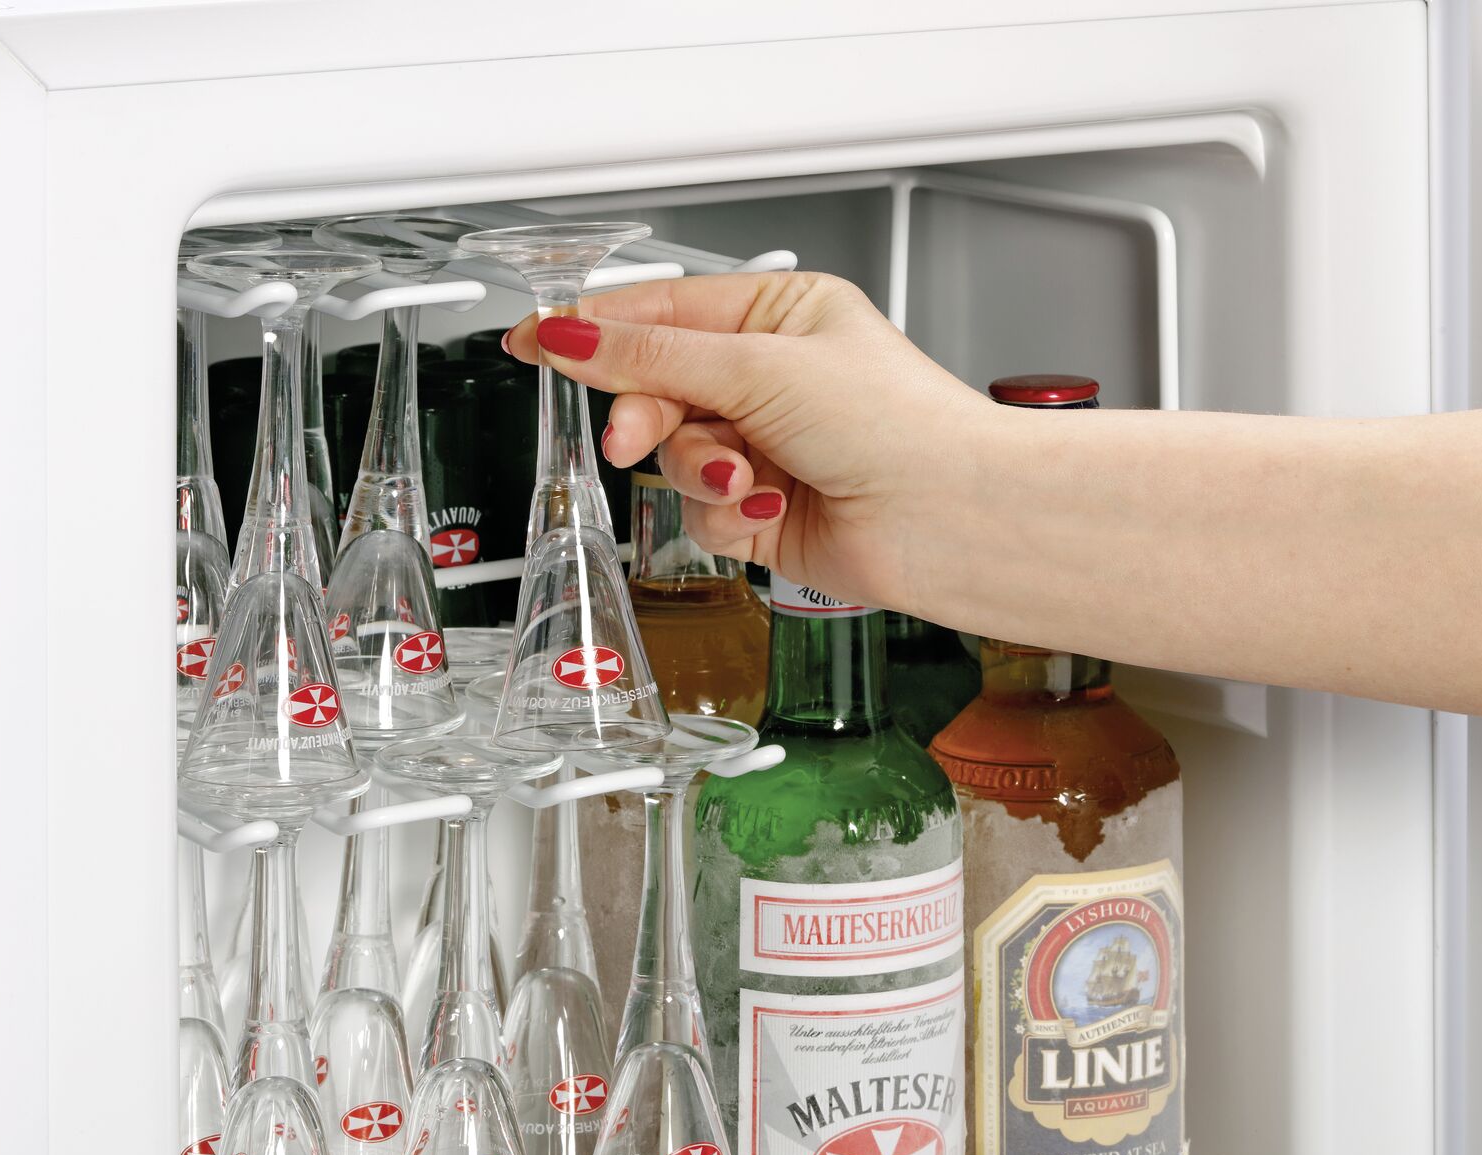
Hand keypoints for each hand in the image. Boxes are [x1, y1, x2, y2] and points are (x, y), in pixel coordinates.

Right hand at [502, 272, 995, 613]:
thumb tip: (572, 332)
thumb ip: (652, 355)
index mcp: (781, 314)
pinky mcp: (766, 513)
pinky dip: (726, 515)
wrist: (948, 517)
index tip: (533, 337)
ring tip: (744, 478)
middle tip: (635, 435)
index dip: (594, 327)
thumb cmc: (895, 425)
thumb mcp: (757, 366)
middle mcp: (774, 378)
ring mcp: (769, 447)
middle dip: (650, 416)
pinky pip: (701, 511)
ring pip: (674, 457)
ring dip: (700, 470)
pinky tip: (770, 509)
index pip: (664, 310)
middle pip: (658, 389)